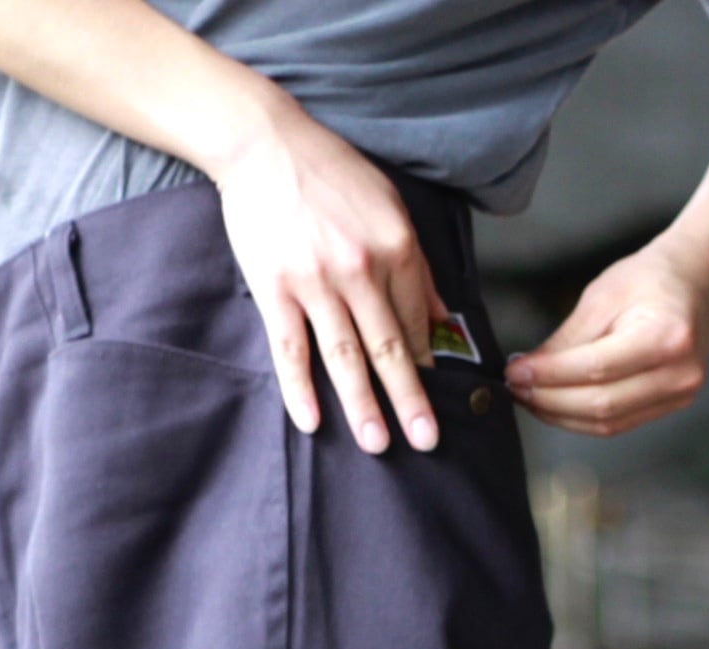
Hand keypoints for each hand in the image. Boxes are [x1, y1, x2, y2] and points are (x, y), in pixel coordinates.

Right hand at [211, 100, 447, 455]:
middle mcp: (360, 268)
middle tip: (427, 441)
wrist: (264, 142)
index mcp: (395, 245)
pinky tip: (312, 422)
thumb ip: (416, 264)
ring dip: (363, 405)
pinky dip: (300, 388)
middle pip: (388, 347)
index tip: (431, 396)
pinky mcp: (275, 290)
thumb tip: (443, 317)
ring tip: (377, 444)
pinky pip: (290, 350)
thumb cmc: (329, 172)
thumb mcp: (388, 205)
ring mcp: (315, 282)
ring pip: (345, 357)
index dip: (423, 361)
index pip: (415, 320)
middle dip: (410, 400)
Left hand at [505, 238, 708, 437]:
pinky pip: (618, 423)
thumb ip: (567, 340)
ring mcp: (680, 394)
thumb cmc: (651, 279)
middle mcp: (679, 373)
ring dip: (561, 415)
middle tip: (516, 388)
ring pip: (606, 422)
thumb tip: (527, 373)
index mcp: (666, 337)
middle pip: (601, 404)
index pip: (595, 369)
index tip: (515, 372)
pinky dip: (581, 419)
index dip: (549, 376)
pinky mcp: (672, 405)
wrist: (697, 280)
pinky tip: (556, 405)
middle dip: (550, 400)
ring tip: (531, 397)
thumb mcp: (602, 296)